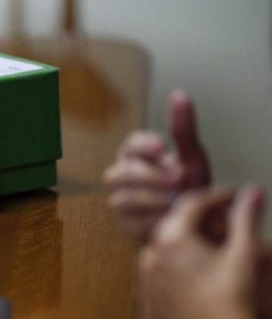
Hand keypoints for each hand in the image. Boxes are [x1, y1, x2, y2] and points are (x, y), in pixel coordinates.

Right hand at [103, 90, 210, 241]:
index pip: (130, 145)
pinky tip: (170, 216)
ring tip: (177, 199)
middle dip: (150, 176)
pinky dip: (153, 218)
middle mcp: (123, 177)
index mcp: (137, 157)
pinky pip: (131, 220)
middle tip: (179, 178)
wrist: (197, 223)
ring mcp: (121, 201)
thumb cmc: (190, 188)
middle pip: (121, 173)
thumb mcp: (192, 157)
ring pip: (123, 197)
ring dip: (152, 198)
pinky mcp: (125, 223)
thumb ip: (183, 129)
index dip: (143, 145)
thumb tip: (179, 94)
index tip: (163, 147)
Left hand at [139, 185, 271, 318]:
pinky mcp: (147, 302)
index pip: (191, 204)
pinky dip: (175, 273)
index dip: (215, 196)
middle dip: (199, 220)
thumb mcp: (243, 253)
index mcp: (171, 238)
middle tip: (223, 217)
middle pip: (174, 227)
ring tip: (210, 248)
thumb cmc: (232, 298)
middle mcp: (150, 255)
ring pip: (164, 253)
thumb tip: (252, 191)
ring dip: (185, 246)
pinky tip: (196, 277)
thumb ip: (245, 218)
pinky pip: (159, 279)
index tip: (233, 197)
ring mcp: (145, 280)